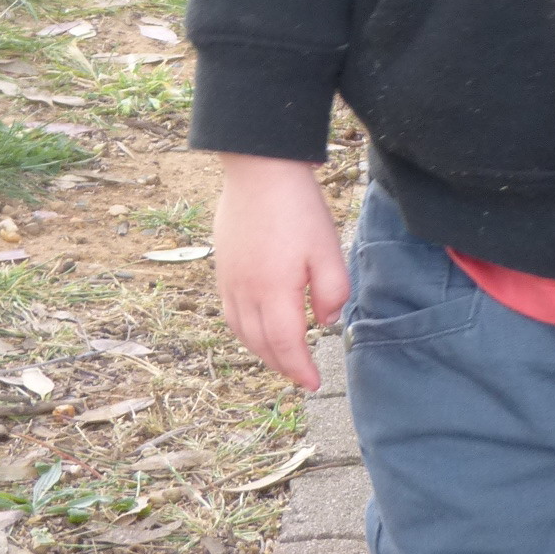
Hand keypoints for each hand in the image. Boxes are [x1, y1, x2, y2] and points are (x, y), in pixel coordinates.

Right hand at [212, 155, 349, 390]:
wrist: (259, 170)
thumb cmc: (297, 208)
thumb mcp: (328, 249)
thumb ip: (332, 291)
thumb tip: (325, 322)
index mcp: (273, 291)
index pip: (285, 344)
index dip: (300, 369)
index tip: (314, 383)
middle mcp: (245, 292)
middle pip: (260, 344)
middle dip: (282, 366)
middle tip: (301, 376)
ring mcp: (229, 280)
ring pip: (241, 331)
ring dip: (261, 352)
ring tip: (282, 358)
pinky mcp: (222, 267)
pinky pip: (230, 313)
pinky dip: (245, 331)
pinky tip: (258, 328)